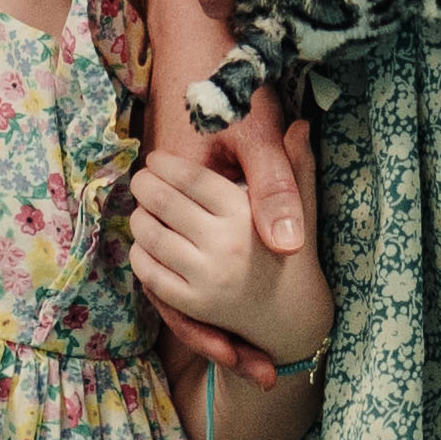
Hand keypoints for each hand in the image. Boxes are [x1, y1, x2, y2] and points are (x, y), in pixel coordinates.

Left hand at [128, 115, 328, 372]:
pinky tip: (146, 241)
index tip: (155, 159)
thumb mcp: (299, 205)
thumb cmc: (294, 252)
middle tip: (141, 179)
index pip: (191, 178)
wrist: (294, 315)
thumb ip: (293, 165)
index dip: (165, 165)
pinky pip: (149, 272)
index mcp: (246, 213)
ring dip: (139, 216)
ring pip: (150, 235)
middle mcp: (225, 245)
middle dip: (144, 185)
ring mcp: (207, 278)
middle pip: (162, 202)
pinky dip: (141, 252)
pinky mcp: (194, 305)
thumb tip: (301, 124)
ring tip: (141, 207)